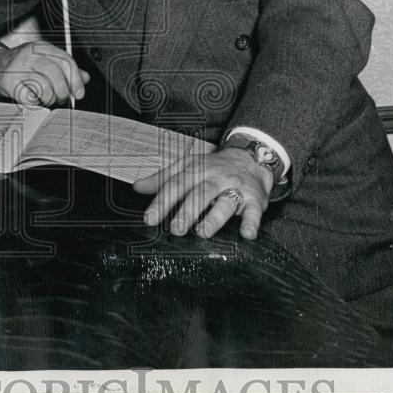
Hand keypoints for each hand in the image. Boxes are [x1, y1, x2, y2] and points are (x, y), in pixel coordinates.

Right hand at [0, 42, 89, 107]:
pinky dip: (35, 103)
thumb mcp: (42, 61)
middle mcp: (29, 54)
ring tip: (46, 99)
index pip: (65, 61)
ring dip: (49, 99)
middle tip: (61, 99)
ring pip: (44, 87)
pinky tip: (32, 99)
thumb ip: (64, 69)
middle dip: (63, 91)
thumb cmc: (19, 66)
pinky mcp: (8, 82)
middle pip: (56, 73)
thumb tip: (85, 78)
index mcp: (40, 47)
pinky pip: (29, 98)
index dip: (75, 79)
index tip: (79, 93)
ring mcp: (17, 68)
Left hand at [133, 148, 273, 239]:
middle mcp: (216, 178)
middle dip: (187, 211)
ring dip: (215, 217)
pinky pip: (254, 211)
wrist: (251, 158)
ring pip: (225, 202)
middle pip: (201, 193)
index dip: (162, 202)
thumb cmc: (213, 167)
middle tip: (175, 228)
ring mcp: (236, 188)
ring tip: (203, 231)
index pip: (176, 185)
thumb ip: (163, 179)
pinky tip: (246, 234)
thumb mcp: (187, 167)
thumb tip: (138, 187)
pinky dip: (251, 223)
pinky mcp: (254, 199)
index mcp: (196, 170)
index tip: (150, 219)